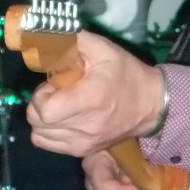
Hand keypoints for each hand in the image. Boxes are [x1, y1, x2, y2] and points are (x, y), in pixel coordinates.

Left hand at [26, 29, 165, 157]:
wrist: (151, 104)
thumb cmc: (126, 74)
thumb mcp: (103, 49)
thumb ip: (72, 40)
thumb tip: (46, 37)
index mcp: (89, 100)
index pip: (44, 110)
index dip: (40, 95)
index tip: (54, 85)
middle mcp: (85, 127)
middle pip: (38, 124)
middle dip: (40, 105)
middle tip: (57, 94)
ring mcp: (84, 143)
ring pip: (39, 136)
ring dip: (43, 120)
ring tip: (60, 107)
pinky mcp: (85, 151)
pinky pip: (49, 146)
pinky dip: (49, 133)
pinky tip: (62, 120)